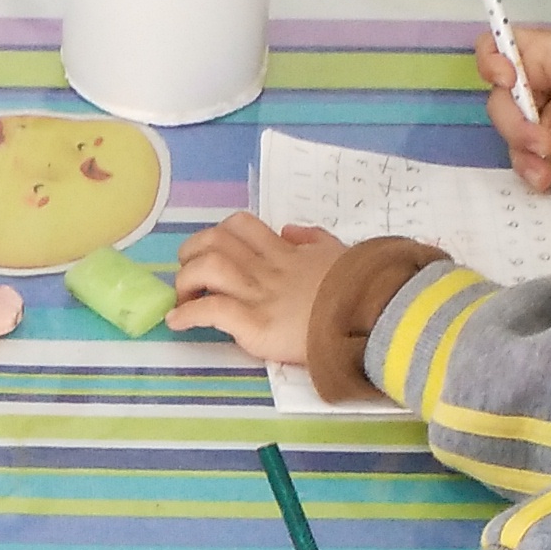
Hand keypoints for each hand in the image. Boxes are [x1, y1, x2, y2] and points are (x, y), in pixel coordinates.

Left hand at [169, 213, 349, 368]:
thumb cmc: (359, 293)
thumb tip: (291, 232)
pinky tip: (177, 323)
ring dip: (186, 281)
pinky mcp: (256, 323)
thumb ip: (314, 241)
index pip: (242, 226)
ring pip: (208, 267)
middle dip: (192, 252)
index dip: (218, 235)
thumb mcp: (339, 255)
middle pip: (216, 241)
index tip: (211, 251)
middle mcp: (268, 268)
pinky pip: (211, 310)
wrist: (372, 318)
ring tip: (182, 298)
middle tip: (188, 273)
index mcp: (286, 253)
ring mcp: (260, 295)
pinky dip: (187, 315)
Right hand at [484, 19, 550, 191]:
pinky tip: (547, 177)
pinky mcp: (539, 126)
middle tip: (543, 148)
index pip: (490, 49)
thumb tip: (542, 144)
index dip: (490, 66)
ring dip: (525, 156)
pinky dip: (535, 162)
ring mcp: (529, 104)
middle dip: (517, 130)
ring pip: (513, 133)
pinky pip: (528, 147)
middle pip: (500, 105)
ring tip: (545, 176)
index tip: (509, 82)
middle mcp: (522, 77)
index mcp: (531, 51)